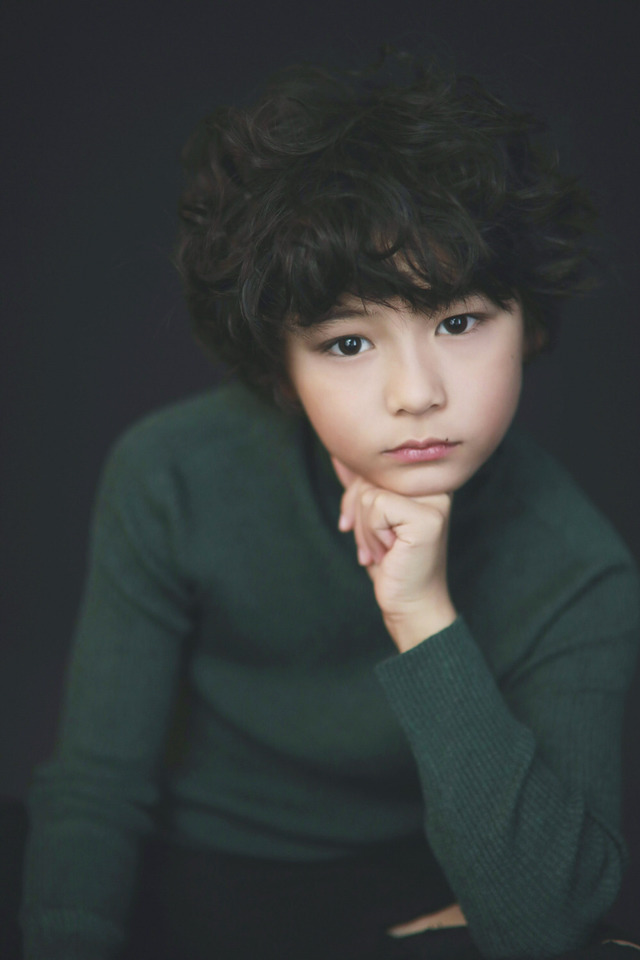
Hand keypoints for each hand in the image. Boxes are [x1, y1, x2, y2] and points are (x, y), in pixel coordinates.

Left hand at [332, 457, 457, 651]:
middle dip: (357, 517)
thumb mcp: (370, 517)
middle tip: (374, 547)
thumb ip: (361, 484)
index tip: (355, 527)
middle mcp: (433, 484)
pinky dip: (373, 535)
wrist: (410, 603)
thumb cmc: (390, 562)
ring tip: (384, 551)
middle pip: (368, 478)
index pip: (371, 467)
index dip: (353, 498)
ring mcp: (435, 499)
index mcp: (422, 479)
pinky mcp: (429, 517)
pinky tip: (390, 553)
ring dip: (365, 531)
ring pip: (369, 494)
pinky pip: (377, 506)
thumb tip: (339, 454)